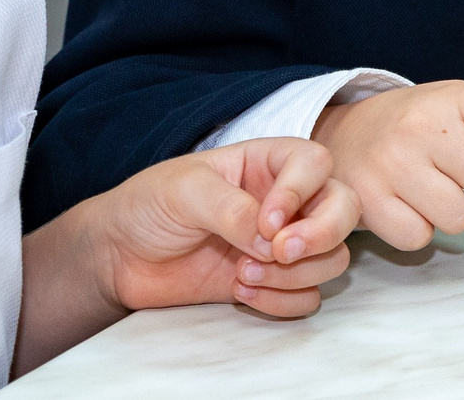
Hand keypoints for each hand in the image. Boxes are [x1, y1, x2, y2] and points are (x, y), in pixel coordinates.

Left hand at [90, 138, 358, 316]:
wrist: (120, 257)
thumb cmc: (149, 205)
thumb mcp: (185, 191)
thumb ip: (231, 209)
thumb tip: (271, 238)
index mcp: (268, 162)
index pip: (316, 163)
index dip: (301, 192)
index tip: (265, 221)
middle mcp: (286, 201)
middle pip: (344, 209)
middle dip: (321, 234)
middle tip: (278, 252)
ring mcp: (281, 244)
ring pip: (333, 258)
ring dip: (294, 273)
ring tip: (243, 274)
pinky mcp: (272, 283)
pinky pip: (307, 297)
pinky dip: (283, 301)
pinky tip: (242, 293)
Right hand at [312, 81, 463, 250]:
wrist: (345, 133)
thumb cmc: (421, 125)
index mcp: (456, 98)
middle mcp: (423, 126)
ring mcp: (391, 163)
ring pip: (458, 218)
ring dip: (459, 216)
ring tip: (443, 195)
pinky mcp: (368, 200)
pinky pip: (419, 238)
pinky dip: (422, 232)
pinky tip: (412, 207)